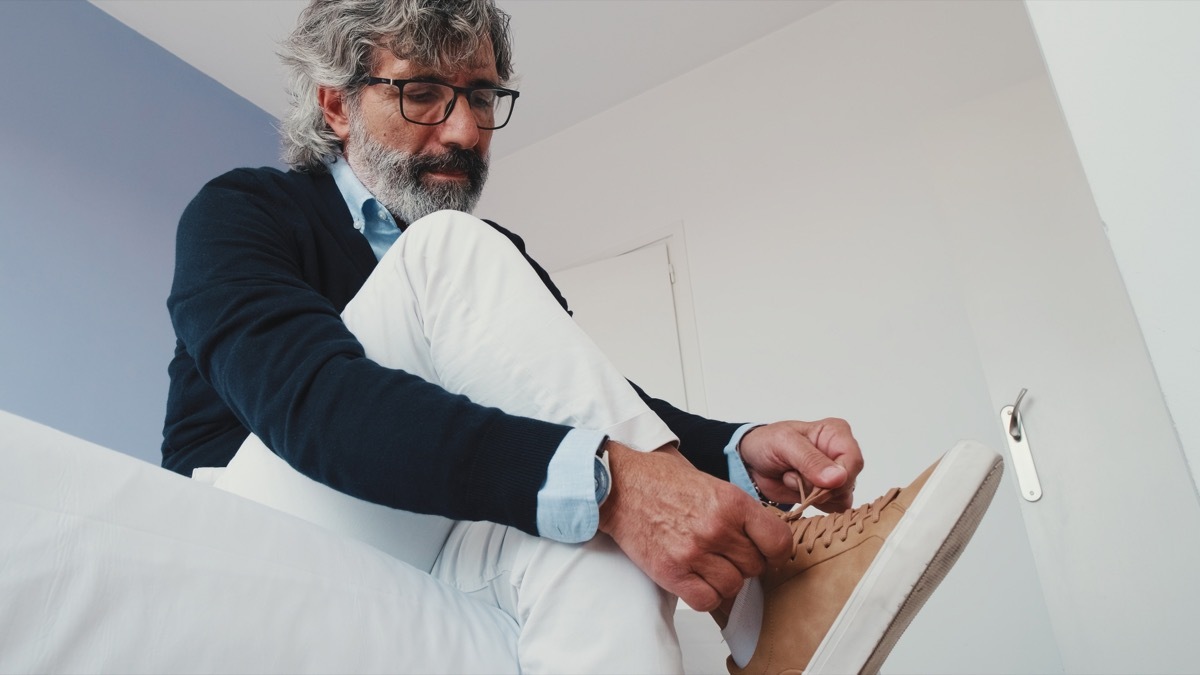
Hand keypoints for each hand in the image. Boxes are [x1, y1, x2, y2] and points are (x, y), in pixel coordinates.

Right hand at [598, 441, 790, 611]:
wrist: (617, 486)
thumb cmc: (659, 479)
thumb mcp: (710, 481)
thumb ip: (737, 508)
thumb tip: (761, 533)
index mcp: (731, 501)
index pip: (778, 541)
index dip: (776, 551)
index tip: (769, 553)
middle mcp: (716, 527)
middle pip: (755, 566)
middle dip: (744, 563)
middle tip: (726, 553)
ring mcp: (694, 552)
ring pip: (733, 586)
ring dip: (724, 580)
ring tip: (708, 564)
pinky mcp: (672, 572)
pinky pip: (707, 601)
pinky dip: (705, 595)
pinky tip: (696, 579)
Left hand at [737, 418, 864, 511]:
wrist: (751, 462)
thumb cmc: (766, 443)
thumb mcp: (784, 444)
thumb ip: (811, 460)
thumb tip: (838, 478)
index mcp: (837, 434)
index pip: (854, 461)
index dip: (838, 477)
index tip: (816, 482)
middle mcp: (841, 454)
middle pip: (848, 483)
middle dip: (819, 487)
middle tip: (792, 475)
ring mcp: (836, 476)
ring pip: (841, 498)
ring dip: (812, 495)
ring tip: (791, 478)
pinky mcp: (828, 494)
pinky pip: (832, 508)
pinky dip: (811, 503)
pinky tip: (796, 490)